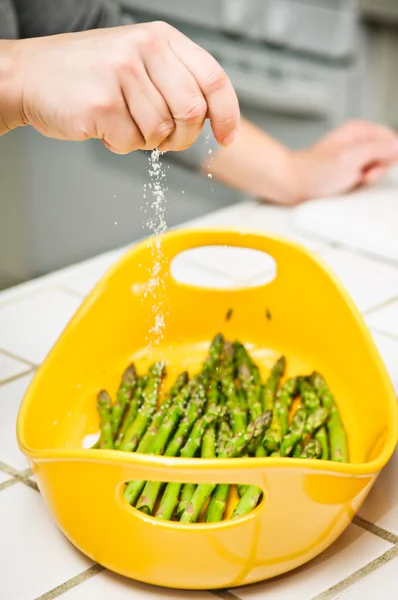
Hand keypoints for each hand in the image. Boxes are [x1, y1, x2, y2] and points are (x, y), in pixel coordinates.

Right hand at [5, 22, 239, 152]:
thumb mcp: (138, 61)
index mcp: (160, 38)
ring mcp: (121, 74)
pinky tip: (104, 126)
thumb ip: (175, 80)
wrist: (31, 76)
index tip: (226, 136)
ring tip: (123, 123)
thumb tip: (212, 115)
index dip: (227, 114)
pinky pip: (132, 143)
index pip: (213, 78)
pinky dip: (121, 145)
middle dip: (183, 136)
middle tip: (164, 139)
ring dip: (146, 141)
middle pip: (192, 111)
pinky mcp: (102, 103)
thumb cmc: (87, 74)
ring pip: (161, 132)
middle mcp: (143, 49)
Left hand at [291, 120, 397, 201]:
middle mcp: (358, 142)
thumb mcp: (350, 159)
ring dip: (368, 179)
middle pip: (387, 156)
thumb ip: (377, 150)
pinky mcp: (350, 171)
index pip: (392, 140)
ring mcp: (354, 157)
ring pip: (377, 169)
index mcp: (360, 131)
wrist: (293, 186)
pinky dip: (360, 185)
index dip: (389, 156)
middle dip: (377, 169)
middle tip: (360, 175)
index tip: (375, 166)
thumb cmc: (314, 172)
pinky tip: (348, 186)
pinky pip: (366, 178)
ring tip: (351, 180)